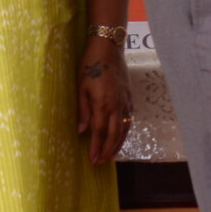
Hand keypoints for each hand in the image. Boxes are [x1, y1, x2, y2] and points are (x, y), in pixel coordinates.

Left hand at [75, 36, 132, 165]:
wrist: (109, 49)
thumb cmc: (90, 66)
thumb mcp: (81, 87)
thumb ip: (83, 111)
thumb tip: (82, 131)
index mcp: (103, 104)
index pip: (100, 132)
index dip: (97, 147)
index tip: (93, 160)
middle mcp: (117, 106)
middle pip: (114, 134)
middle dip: (108, 150)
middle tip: (101, 162)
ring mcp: (125, 102)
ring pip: (124, 129)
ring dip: (118, 144)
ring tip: (111, 156)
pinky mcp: (129, 98)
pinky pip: (129, 120)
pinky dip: (125, 132)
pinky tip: (120, 137)